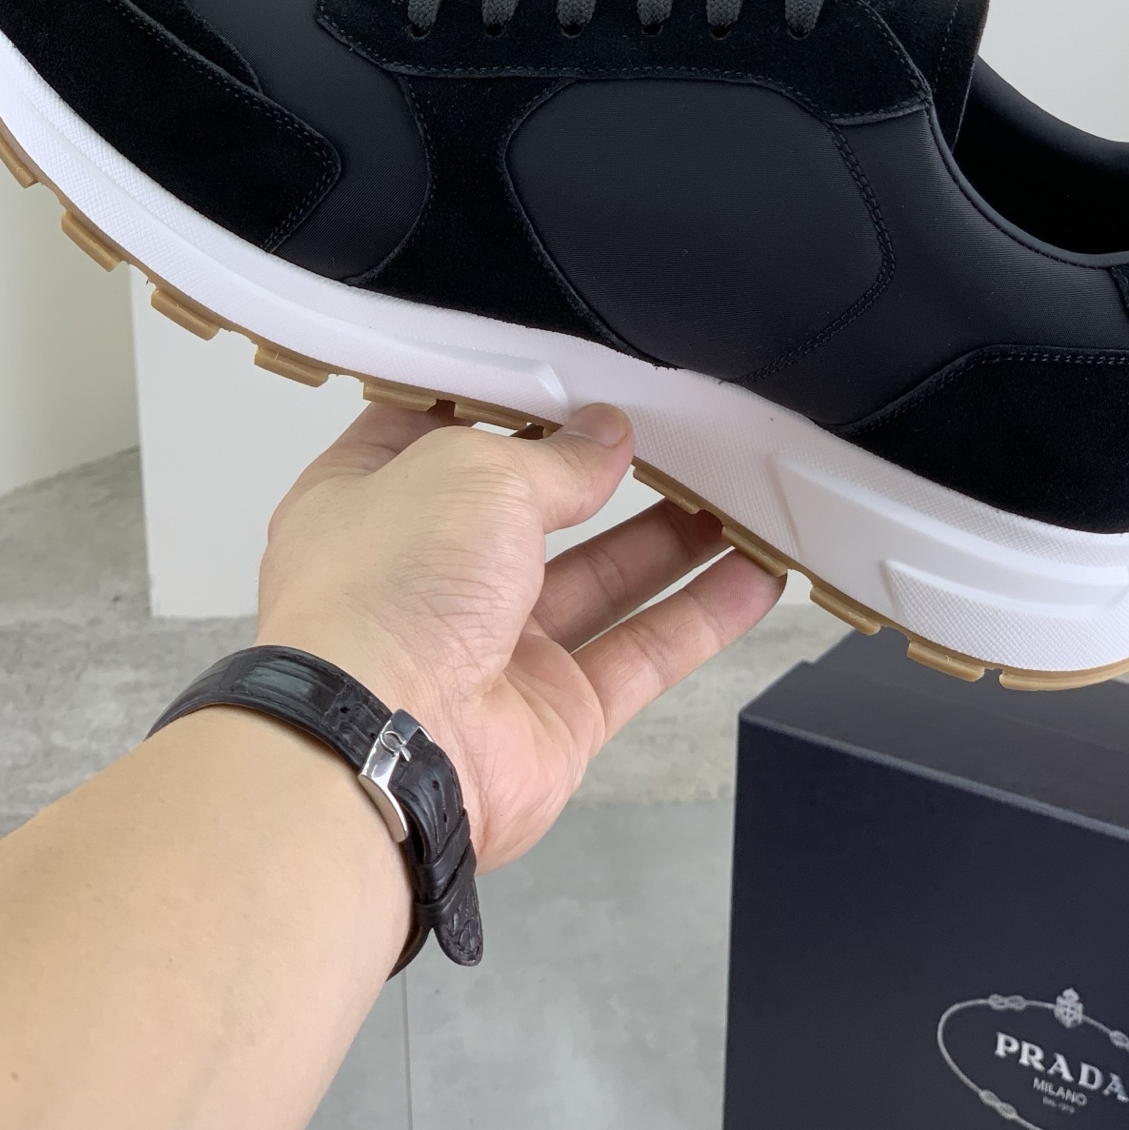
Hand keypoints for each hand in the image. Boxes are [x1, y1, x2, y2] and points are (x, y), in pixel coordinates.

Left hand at [255, 401, 783, 869]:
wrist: (379, 748)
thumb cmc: (382, 597)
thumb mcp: (474, 473)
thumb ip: (553, 456)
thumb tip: (603, 438)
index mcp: (374, 502)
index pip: (446, 435)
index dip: (511, 407)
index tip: (578, 381)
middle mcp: (429, 577)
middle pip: (535, 510)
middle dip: (605, 474)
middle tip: (677, 437)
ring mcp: (491, 649)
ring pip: (601, 581)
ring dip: (672, 540)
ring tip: (737, 495)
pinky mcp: (552, 714)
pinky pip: (641, 654)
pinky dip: (700, 616)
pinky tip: (753, 576)